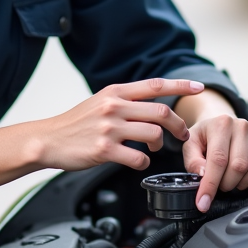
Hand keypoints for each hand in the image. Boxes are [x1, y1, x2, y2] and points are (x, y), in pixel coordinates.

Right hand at [31, 78, 202, 171]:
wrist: (48, 140)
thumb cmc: (75, 123)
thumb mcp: (100, 102)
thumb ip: (124, 100)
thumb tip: (151, 103)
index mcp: (115, 92)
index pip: (155, 85)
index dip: (180, 86)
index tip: (199, 87)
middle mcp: (114, 107)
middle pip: (161, 112)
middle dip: (179, 125)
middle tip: (182, 134)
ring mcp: (109, 129)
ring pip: (153, 135)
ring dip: (160, 145)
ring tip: (154, 149)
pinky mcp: (104, 150)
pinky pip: (138, 158)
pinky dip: (144, 162)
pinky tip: (138, 162)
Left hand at [181, 103, 247, 212]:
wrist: (221, 125)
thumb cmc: (205, 137)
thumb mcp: (190, 144)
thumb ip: (193, 160)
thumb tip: (203, 174)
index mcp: (221, 124)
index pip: (218, 159)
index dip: (210, 184)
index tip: (203, 203)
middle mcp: (242, 126)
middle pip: (238, 166)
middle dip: (225, 184)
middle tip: (218, 183)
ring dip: (240, 182)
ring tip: (229, 179)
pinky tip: (240, 176)